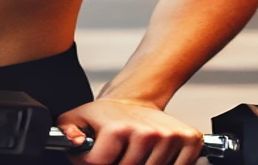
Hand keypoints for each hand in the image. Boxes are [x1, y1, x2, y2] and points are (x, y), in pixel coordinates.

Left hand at [55, 99, 203, 164]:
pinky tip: (153, 154)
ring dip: (141, 164)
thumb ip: (67, 131)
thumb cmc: (108, 113)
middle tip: (115, 150)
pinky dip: (166, 164)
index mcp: (120, 129)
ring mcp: (170, 138)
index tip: (92, 154)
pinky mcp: (190, 141)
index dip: (90, 161)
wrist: (136, 99)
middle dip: (117, 163)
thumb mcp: (78, 117)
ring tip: (132, 151)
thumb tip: (74, 142)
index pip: (100, 164)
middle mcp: (147, 134)